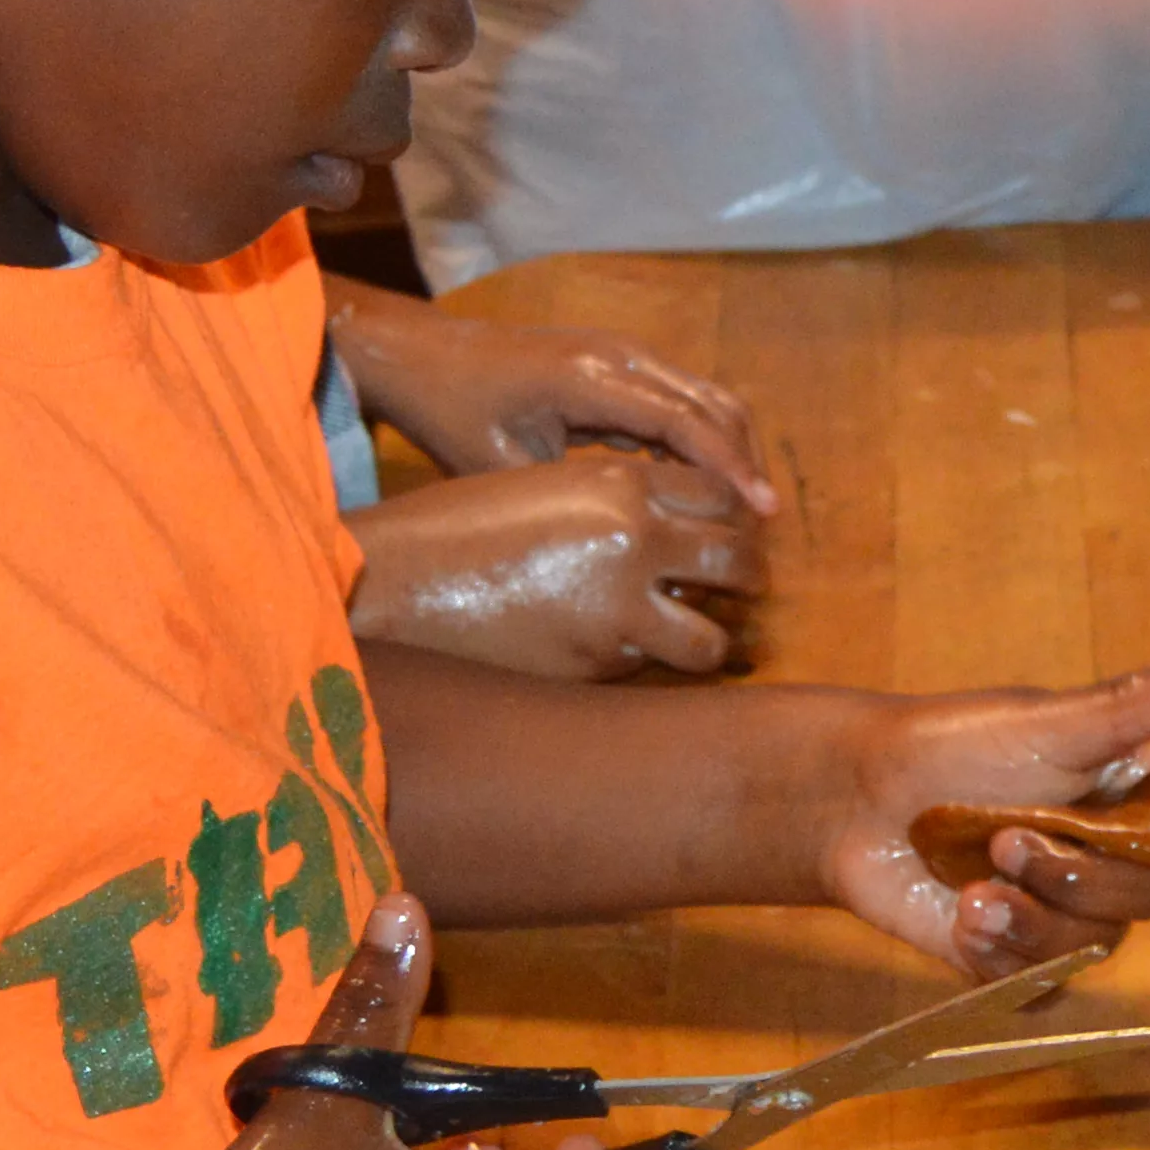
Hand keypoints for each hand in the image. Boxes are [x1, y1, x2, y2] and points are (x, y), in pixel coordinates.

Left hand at [337, 304, 779, 512]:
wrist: (427, 355)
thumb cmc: (453, 412)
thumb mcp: (498, 467)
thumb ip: (564, 500)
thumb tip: (626, 550)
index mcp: (588, 378)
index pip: (683, 421)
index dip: (729, 469)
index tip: (762, 513)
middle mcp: (618, 354)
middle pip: (712, 402)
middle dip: (745, 462)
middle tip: (761, 526)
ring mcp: (623, 352)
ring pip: (705, 397)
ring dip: (730, 450)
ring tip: (743, 513)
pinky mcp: (621, 363)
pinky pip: (681, 399)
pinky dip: (705, 440)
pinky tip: (705, 490)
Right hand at [354, 456, 764, 680]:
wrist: (398, 579)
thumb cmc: (461, 527)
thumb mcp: (545, 486)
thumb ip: (613, 497)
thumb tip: (673, 523)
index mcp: (619, 481)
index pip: (720, 492)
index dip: (736, 514)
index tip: (737, 529)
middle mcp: (633, 537)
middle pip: (738, 557)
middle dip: (751, 577)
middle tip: (749, 588)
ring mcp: (618, 605)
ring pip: (713, 637)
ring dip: (712, 641)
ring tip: (702, 640)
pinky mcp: (595, 662)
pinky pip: (651, 668)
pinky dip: (648, 665)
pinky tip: (625, 655)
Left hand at [801, 642, 1149, 973]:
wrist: (855, 801)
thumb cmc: (952, 745)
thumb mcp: (1042, 722)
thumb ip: (1130, 707)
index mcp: (1135, 790)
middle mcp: (1113, 853)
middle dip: (1079, 878)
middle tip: (1007, 842)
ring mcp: (1066, 908)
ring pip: (1094, 947)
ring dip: (1033, 923)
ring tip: (973, 893)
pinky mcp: (1019, 954)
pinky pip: (1042, 985)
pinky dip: (1003, 960)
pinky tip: (964, 920)